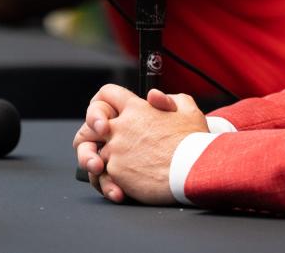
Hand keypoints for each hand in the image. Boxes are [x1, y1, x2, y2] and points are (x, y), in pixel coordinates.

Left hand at [72, 84, 207, 204]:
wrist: (193, 168)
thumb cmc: (193, 140)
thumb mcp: (187, 110)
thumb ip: (168, 99)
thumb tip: (153, 96)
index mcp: (135, 108)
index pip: (107, 94)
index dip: (105, 103)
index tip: (107, 116)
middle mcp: (120, 127)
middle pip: (90, 127)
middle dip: (92, 136)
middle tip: (99, 146)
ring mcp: (115, 150)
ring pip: (95, 155)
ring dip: (102, 164)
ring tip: (117, 173)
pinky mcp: (116, 172)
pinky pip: (101, 177)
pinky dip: (108, 184)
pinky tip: (120, 189)